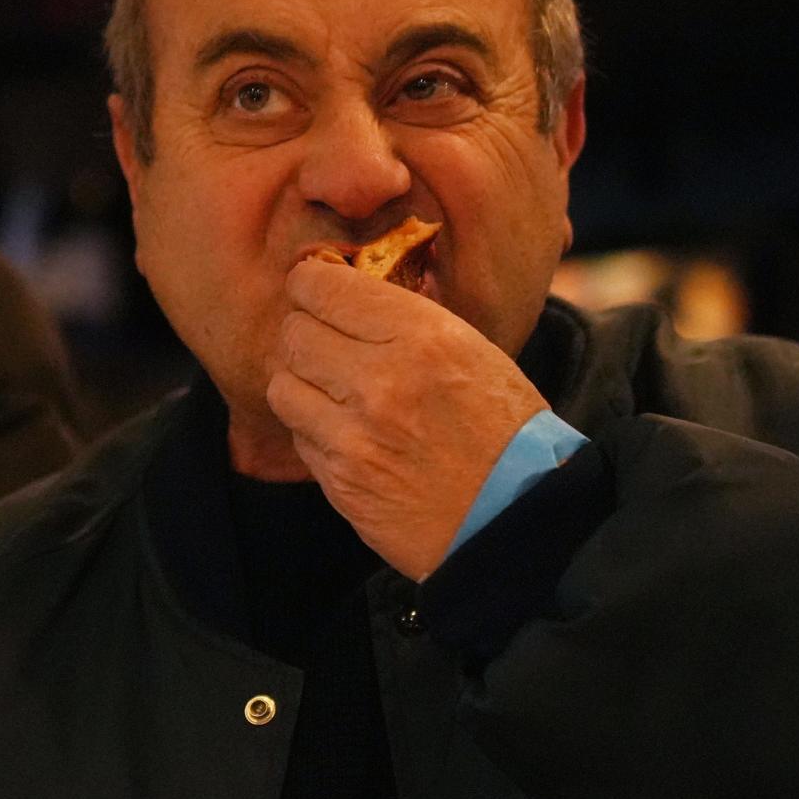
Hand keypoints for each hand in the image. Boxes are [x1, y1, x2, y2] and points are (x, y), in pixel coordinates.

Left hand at [267, 257, 546, 579]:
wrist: (515, 515)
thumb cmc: (505, 431)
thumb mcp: (473, 351)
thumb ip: (406, 321)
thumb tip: (345, 295)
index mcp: (422, 337)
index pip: (322, 287)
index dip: (311, 283)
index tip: (315, 290)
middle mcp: (382, 382)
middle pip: (294, 334)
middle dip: (305, 333)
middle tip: (326, 343)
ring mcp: (355, 437)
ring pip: (283, 385)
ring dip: (302, 384)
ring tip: (332, 391)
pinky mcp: (341, 482)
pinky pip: (299, 438)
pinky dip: (314, 430)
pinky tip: (348, 434)